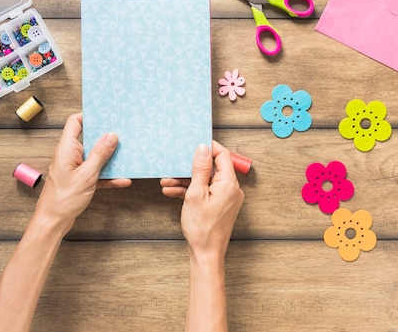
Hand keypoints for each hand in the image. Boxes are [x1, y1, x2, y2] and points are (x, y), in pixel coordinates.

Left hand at [35, 113, 131, 233]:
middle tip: (122, 134)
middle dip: (105, 137)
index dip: (89, 116)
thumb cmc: (63, 199)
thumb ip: (100, 154)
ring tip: (126, 156)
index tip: (105, 115)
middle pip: (89, 139)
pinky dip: (108, 176)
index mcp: (67, 149)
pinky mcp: (80, 180)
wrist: (54, 221)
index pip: (75, 122)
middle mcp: (70, 155)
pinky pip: (97, 173)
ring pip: (95, 157)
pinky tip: (122, 180)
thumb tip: (111, 136)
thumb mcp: (87, 174)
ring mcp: (75, 167)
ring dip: (110, 159)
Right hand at [161, 141, 243, 260]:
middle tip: (174, 165)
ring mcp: (225, 198)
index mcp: (229, 183)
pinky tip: (171, 192)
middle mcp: (231, 189)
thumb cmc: (202, 228)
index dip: (208, 147)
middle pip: (211, 168)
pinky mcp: (219, 205)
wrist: (206, 254)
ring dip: (185, 180)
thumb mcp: (195, 194)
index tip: (193, 143)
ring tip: (166, 182)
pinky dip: (189, 191)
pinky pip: (205, 192)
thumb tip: (203, 148)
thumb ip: (200, 169)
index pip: (222, 155)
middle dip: (190, 167)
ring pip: (205, 181)